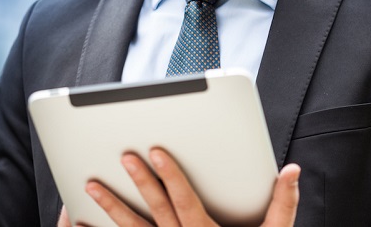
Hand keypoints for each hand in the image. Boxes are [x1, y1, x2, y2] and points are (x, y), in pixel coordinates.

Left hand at [85, 148, 299, 225]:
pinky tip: (79, 222)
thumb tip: (291, 171)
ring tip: (91, 186)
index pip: (184, 199)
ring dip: (110, 207)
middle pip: (156, 209)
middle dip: (139, 181)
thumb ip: (282, 204)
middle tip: (124, 156)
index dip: (170, 174)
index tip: (156, 152)